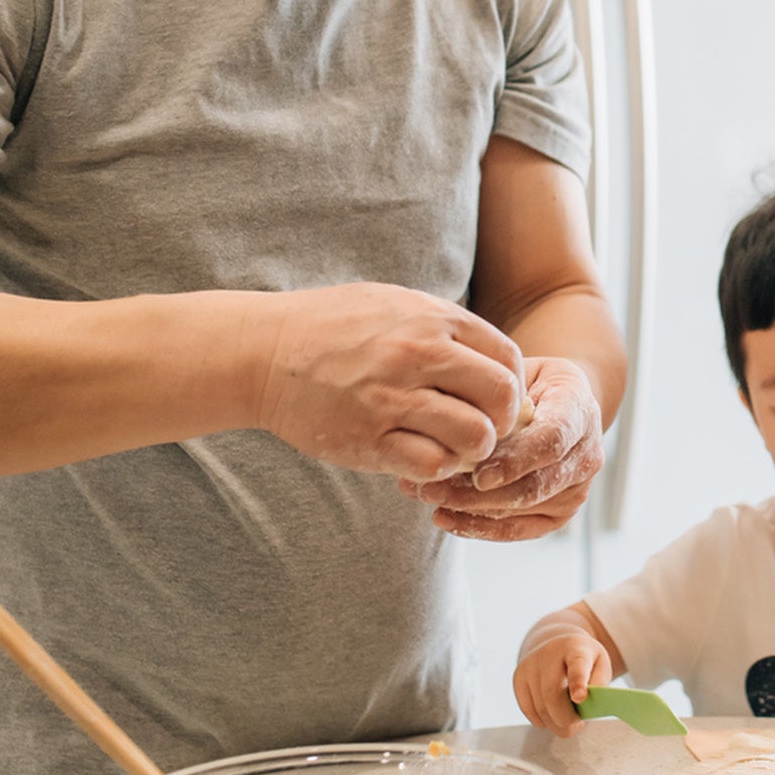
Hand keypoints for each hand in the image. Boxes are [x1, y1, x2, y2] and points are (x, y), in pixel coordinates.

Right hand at [253, 283, 524, 479]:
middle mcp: (418, 354)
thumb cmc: (333, 327)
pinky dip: (439, 470)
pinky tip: (425, 460)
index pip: (507, 358)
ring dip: (475, 450)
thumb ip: (446, 328)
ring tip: (457, 448)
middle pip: (500, 396)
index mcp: (431, 319)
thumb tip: (497, 364)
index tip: (496, 402)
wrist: (262, 351)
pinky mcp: (368, 438)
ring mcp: (392, 398)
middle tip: (485, 430)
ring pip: (474, 436)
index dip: (512, 386)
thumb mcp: (395, 304)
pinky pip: (431, 464)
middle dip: (503, 421)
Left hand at [398, 356, 602, 540]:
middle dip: (480, 494)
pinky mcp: (560, 514)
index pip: (553, 439)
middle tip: (432, 489)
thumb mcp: (514, 372)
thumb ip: (494, 395)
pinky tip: (445, 517)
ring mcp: (577, 488)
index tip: (478, 475)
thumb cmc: (527, 383)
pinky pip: (520, 529)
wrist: (556, 403)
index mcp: (579, 407)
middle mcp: (587, 452)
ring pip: (524, 509)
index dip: (517, 460)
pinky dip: (480, 527)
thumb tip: (452, 419)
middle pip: (536, 484)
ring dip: (471, 509)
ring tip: (428, 498)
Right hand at [513, 628, 612, 735]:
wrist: (557, 644)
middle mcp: (549, 653)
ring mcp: (530, 665)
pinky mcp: (518, 678)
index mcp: (576, 647)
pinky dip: (543, 720)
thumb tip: (587, 706)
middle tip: (578, 725)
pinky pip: (529, 711)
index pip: (577, 664)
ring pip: (540, 708)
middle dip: (566, 718)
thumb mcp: (601, 665)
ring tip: (568, 719)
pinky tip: (552, 714)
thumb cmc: (584, 660)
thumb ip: (599, 685)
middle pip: (553, 694)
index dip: (578, 682)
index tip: (580, 697)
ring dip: (556, 723)